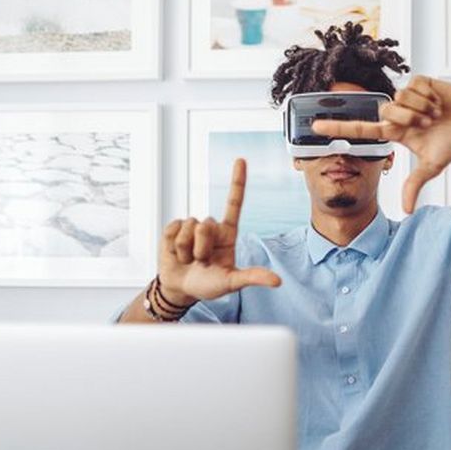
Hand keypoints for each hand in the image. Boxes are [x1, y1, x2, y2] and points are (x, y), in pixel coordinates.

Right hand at [158, 159, 280, 304]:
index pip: (234, 203)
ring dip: (187, 250)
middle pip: (206, 224)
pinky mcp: (173, 229)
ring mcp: (191, 226)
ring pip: (189, 228)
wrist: (181, 289)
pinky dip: (174, 247)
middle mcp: (211, 226)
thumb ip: (253, 277)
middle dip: (201, 248)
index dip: (237, 181)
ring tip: (189, 259)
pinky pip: (173, 230)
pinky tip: (176, 254)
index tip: (240, 160)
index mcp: (228, 233)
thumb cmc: (209, 285)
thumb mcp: (232, 282)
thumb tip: (277, 281)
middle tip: (202, 261)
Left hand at [312, 76, 450, 212]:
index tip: (314, 127)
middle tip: (428, 125)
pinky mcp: (420, 83)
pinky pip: (415, 86)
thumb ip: (415, 184)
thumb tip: (406, 210)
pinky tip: (438, 101)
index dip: (338, 128)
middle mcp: (397, 114)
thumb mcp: (432, 166)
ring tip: (436, 114)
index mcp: (395, 132)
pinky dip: (429, 96)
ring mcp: (407, 97)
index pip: (361, 129)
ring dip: (422, 108)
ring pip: (401, 98)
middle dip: (410, 119)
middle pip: (386, 111)